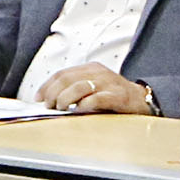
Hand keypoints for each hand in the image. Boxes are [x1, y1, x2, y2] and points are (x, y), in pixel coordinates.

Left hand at [37, 64, 152, 115]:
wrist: (142, 99)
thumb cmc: (113, 95)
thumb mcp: (93, 87)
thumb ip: (74, 90)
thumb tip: (49, 101)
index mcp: (90, 68)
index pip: (62, 74)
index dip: (47, 86)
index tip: (38, 98)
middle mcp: (98, 73)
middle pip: (67, 79)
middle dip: (53, 93)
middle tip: (48, 105)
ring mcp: (108, 84)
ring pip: (80, 87)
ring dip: (65, 98)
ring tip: (61, 107)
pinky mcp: (118, 97)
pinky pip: (97, 99)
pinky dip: (84, 105)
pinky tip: (79, 110)